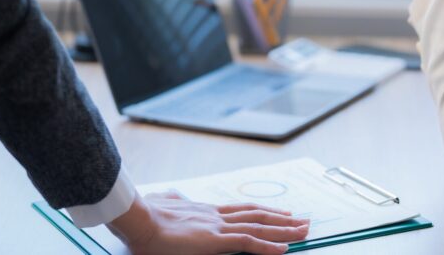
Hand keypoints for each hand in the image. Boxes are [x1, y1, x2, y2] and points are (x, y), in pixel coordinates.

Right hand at [108, 191, 309, 254]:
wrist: (138, 218)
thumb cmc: (145, 214)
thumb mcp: (165, 202)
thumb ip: (176, 200)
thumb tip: (175, 195)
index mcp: (206, 211)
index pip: (243, 210)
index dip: (264, 212)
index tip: (282, 212)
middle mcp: (217, 216)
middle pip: (257, 216)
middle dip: (283, 220)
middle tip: (304, 221)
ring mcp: (218, 227)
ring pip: (259, 227)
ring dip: (284, 230)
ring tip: (304, 231)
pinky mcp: (215, 240)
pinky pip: (248, 243)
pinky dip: (268, 246)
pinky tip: (284, 249)